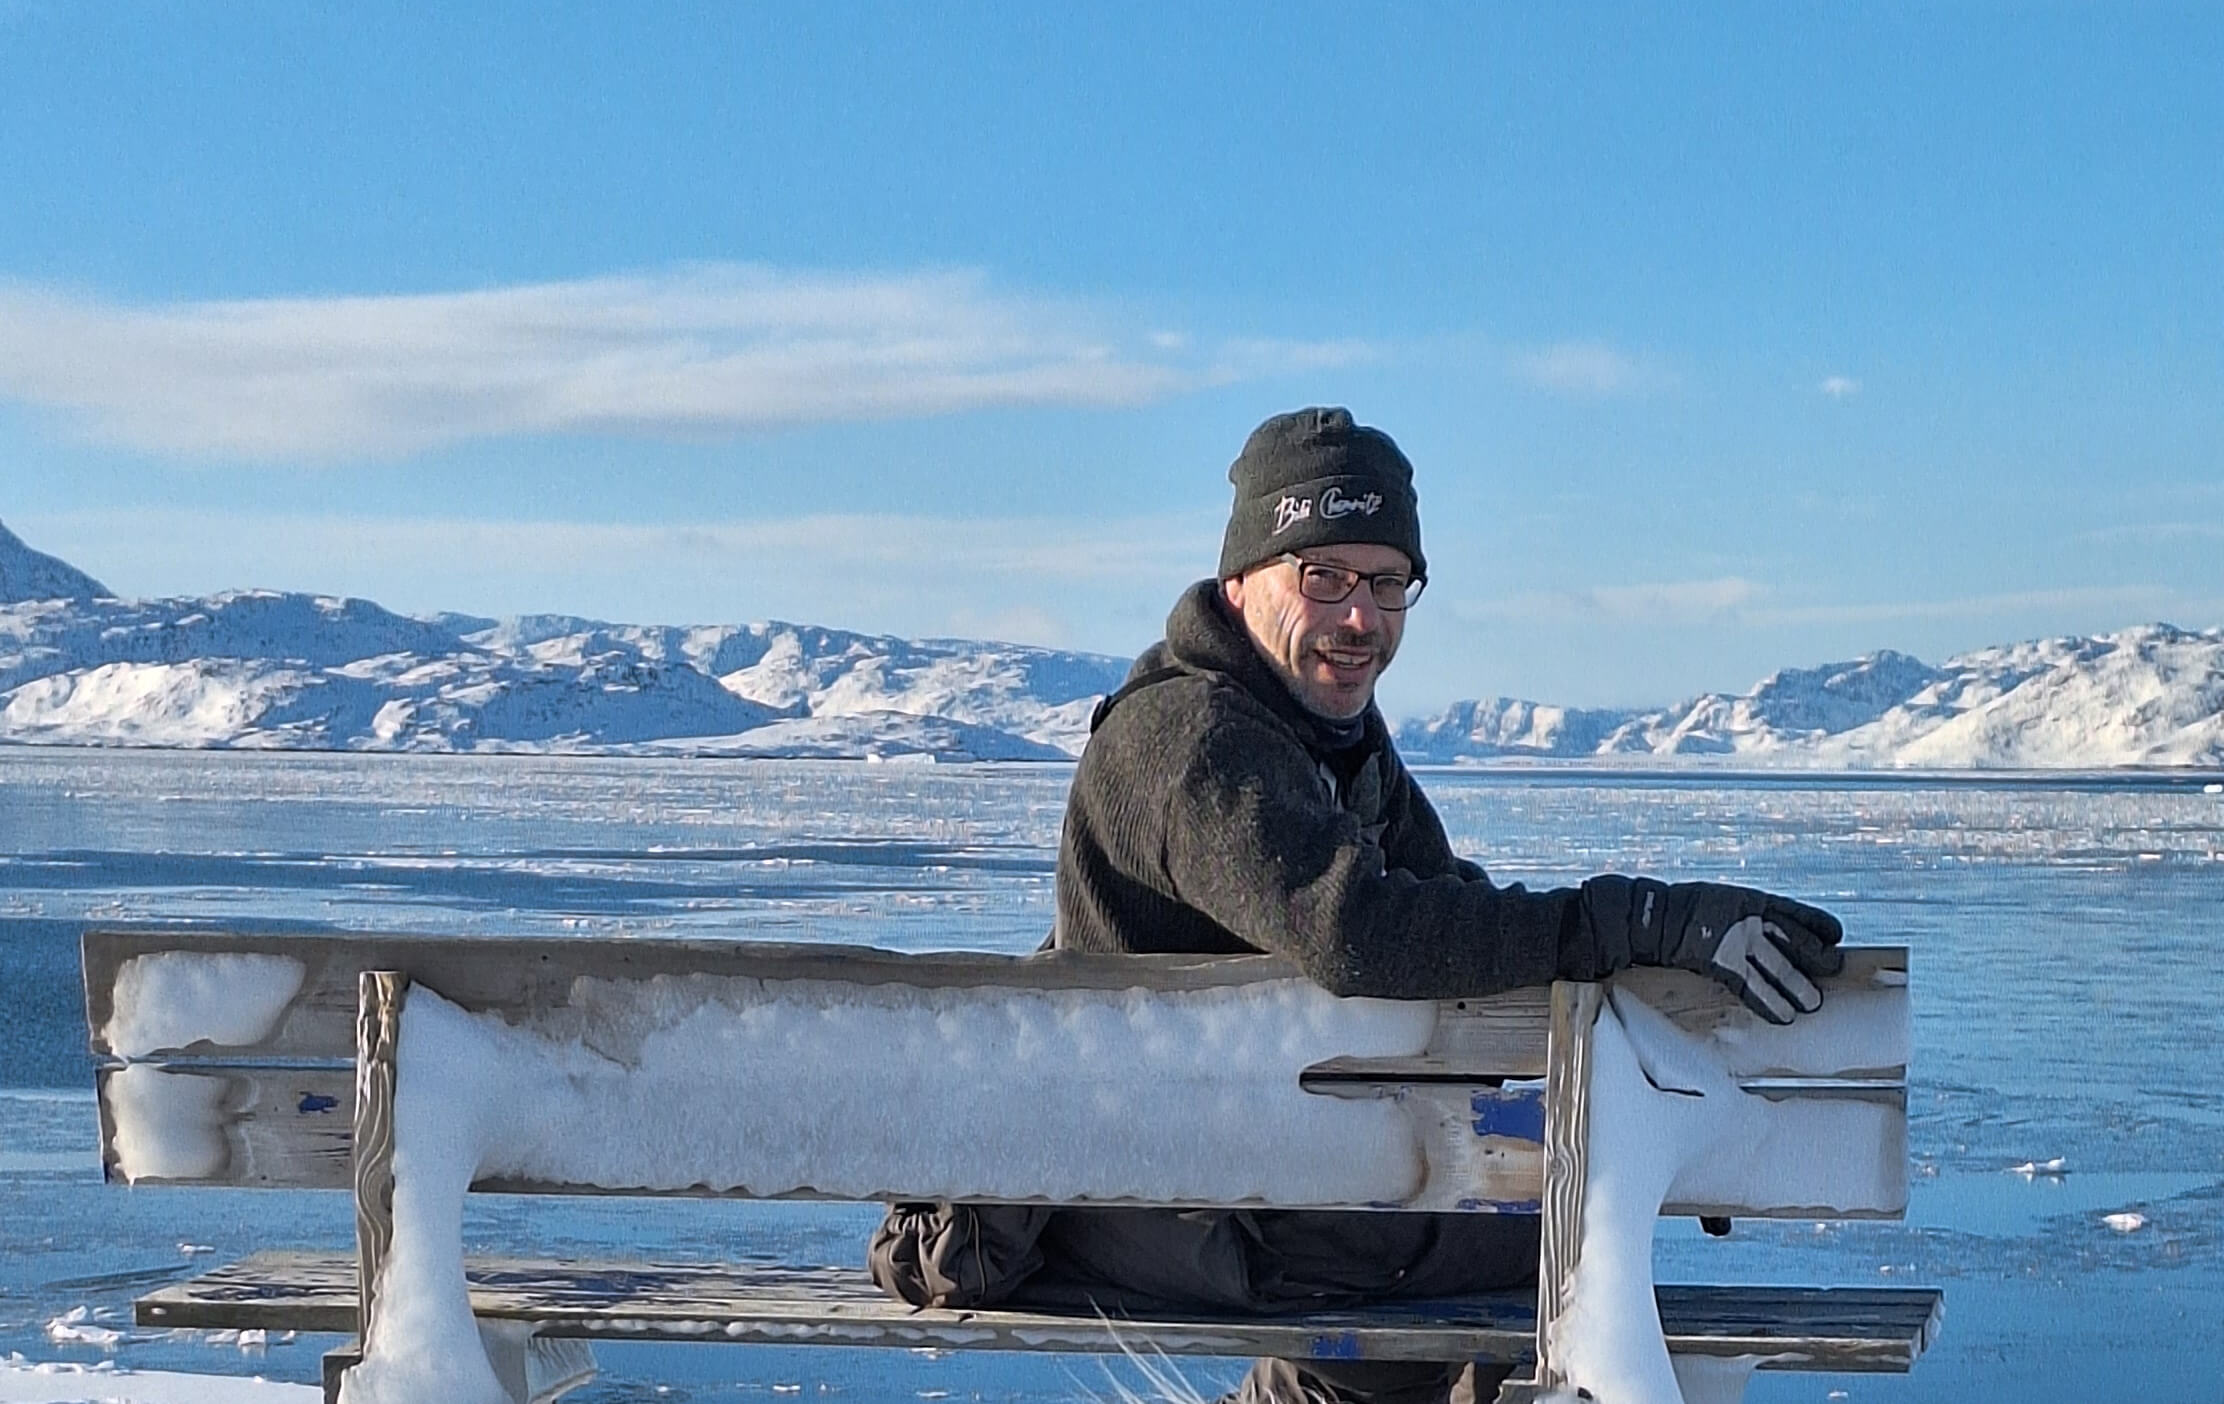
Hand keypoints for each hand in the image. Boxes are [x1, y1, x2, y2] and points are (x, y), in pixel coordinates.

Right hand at [1638, 881, 1844, 1022]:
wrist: (1655, 917)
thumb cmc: (1687, 909)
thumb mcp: (1725, 900)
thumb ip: (1750, 912)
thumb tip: (1781, 930)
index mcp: (1753, 900)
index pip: (1797, 914)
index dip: (1818, 925)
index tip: (1835, 935)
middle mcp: (1751, 920)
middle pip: (1796, 940)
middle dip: (1817, 958)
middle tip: (1835, 969)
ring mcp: (1739, 941)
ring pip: (1780, 965)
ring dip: (1798, 986)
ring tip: (1813, 1003)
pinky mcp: (1722, 962)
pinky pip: (1751, 987)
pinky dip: (1769, 1002)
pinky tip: (1783, 1016)